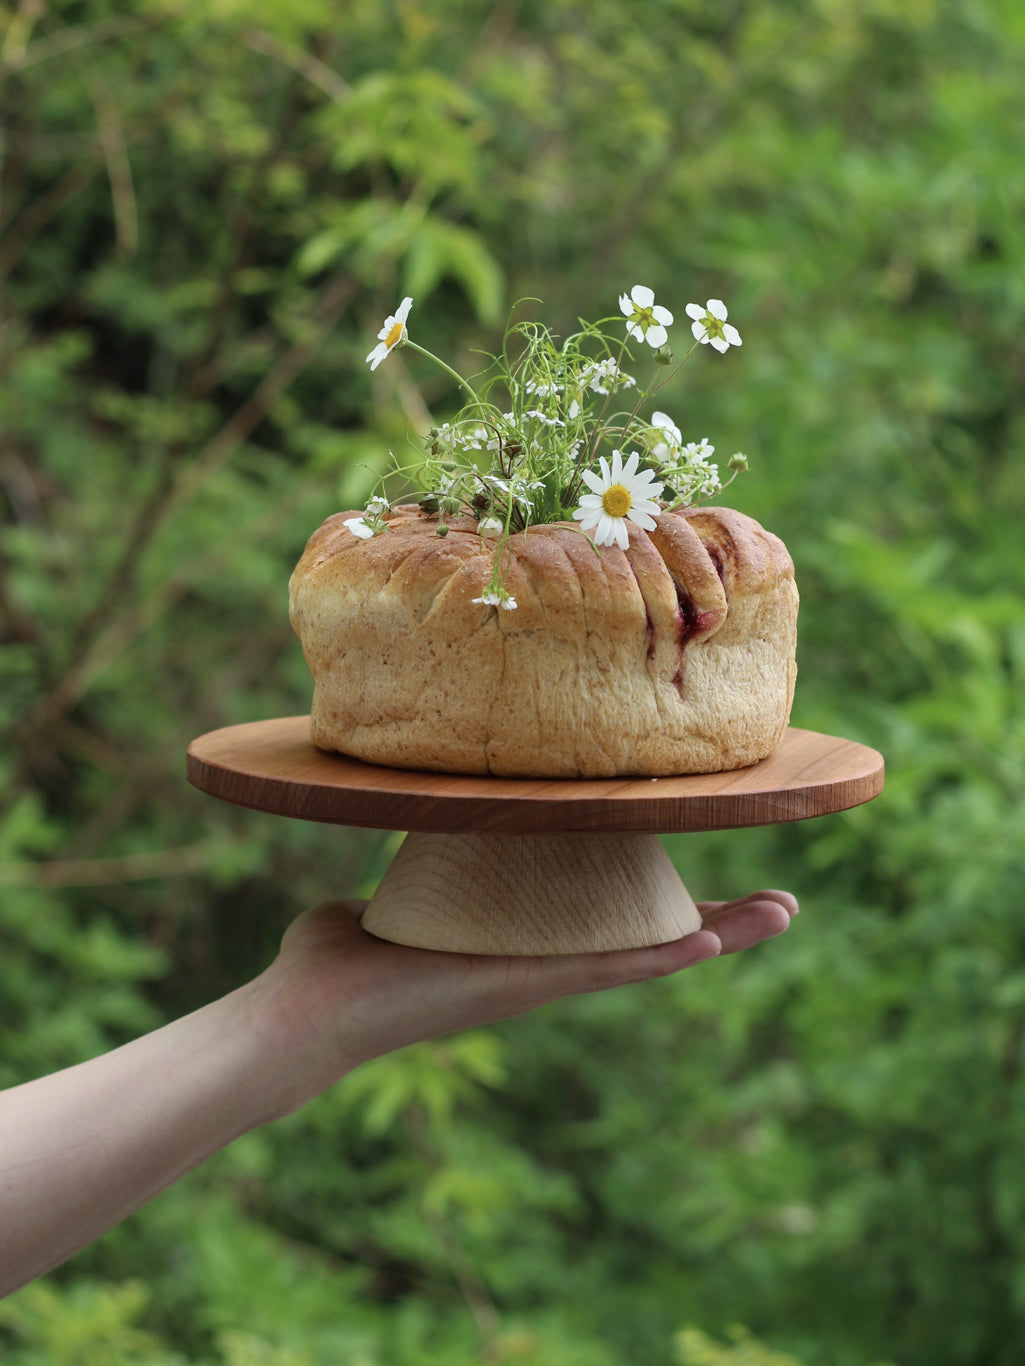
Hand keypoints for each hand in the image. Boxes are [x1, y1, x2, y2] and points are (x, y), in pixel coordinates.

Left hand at [255, 890, 797, 1106]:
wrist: (306, 1008)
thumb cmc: (330, 965)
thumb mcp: (371, 905)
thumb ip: (374, 892)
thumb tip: (356, 891)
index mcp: (515, 942)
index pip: (601, 920)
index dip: (658, 906)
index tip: (711, 888)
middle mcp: (541, 964)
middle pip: (646, 942)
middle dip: (717, 924)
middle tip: (783, 907)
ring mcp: (541, 977)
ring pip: (648, 955)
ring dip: (717, 934)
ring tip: (780, 915)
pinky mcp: (526, 984)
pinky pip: (609, 968)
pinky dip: (661, 956)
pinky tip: (712, 937)